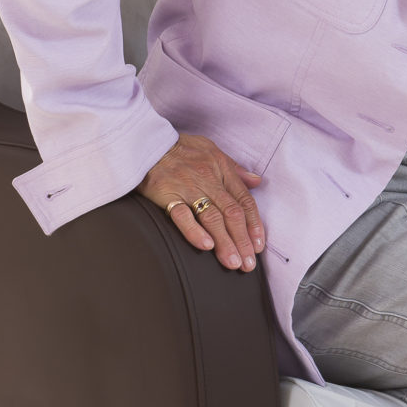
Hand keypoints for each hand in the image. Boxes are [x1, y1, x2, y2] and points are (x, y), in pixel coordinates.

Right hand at [138, 133, 264, 271]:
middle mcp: (209, 181)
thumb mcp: (212, 150)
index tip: (259, 245)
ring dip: (225, 242)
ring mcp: (188, 188)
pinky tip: (205, 246)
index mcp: (222, 171)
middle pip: (232, 214)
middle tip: (249, 264)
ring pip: (212, 218)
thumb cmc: (180, 147)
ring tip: (233, 262)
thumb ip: (235, 169)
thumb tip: (257, 181)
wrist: (146, 142)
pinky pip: (182, 215)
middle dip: (243, 241)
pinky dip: (195, 231)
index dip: (254, 225)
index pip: (244, 202)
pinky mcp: (166, 194)